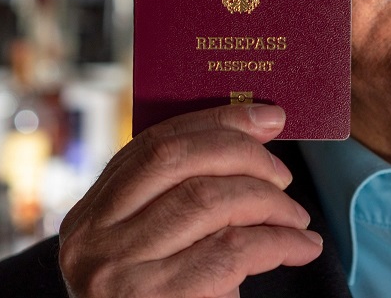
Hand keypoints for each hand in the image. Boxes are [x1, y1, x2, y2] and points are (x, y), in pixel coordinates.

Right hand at [58, 104, 322, 297]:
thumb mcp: (147, 248)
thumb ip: (178, 199)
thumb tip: (257, 131)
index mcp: (90, 215)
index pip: (155, 144)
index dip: (217, 121)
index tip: (267, 117)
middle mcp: (93, 239)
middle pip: (178, 160)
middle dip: (245, 155)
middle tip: (283, 176)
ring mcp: (119, 272)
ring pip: (208, 201)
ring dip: (268, 201)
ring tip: (296, 218)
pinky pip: (232, 251)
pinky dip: (278, 242)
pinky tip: (300, 247)